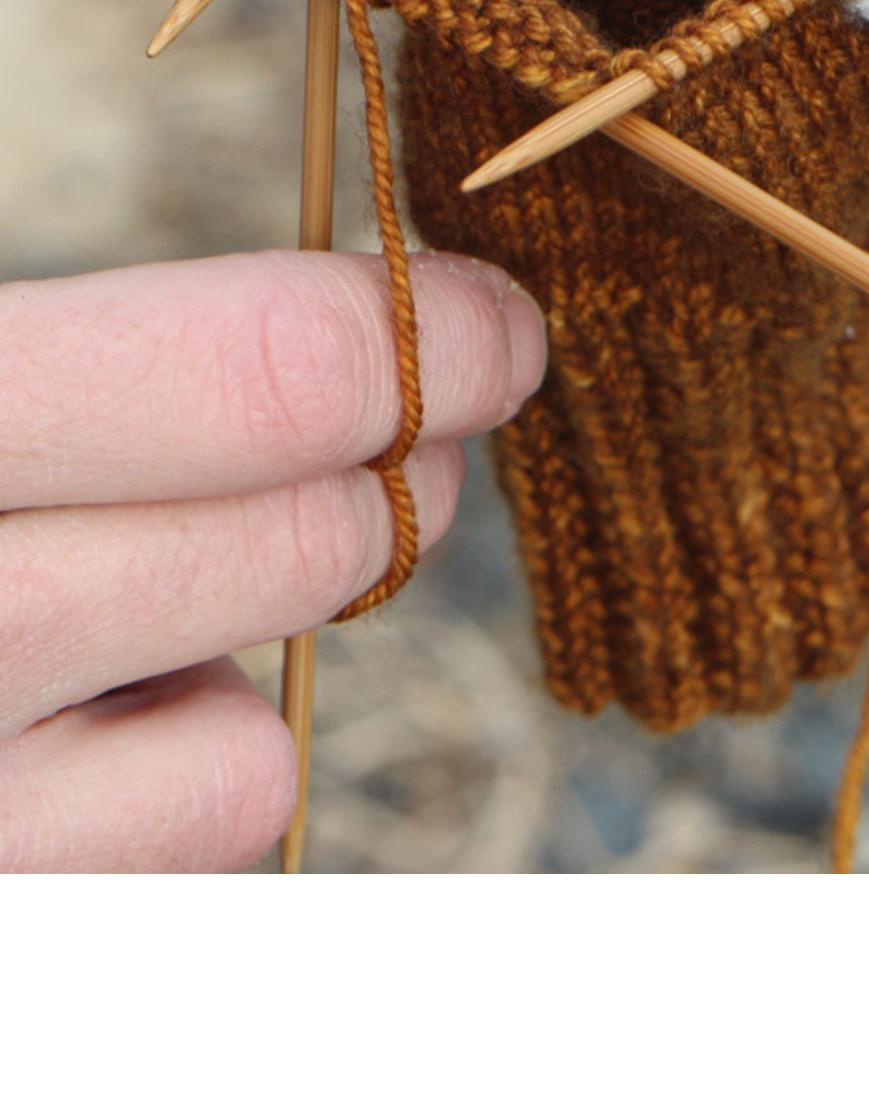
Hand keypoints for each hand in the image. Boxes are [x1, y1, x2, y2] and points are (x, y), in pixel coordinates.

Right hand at [0, 248, 543, 871]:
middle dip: (392, 479)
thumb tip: (363, 337)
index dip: (420, 335)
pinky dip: (147, 801)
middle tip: (410, 436)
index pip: (257, 377)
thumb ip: (80, 364)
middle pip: (296, 548)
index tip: (498, 321)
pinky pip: (160, 872)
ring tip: (129, 604)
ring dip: (234, 663)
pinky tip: (41, 747)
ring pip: (245, 750)